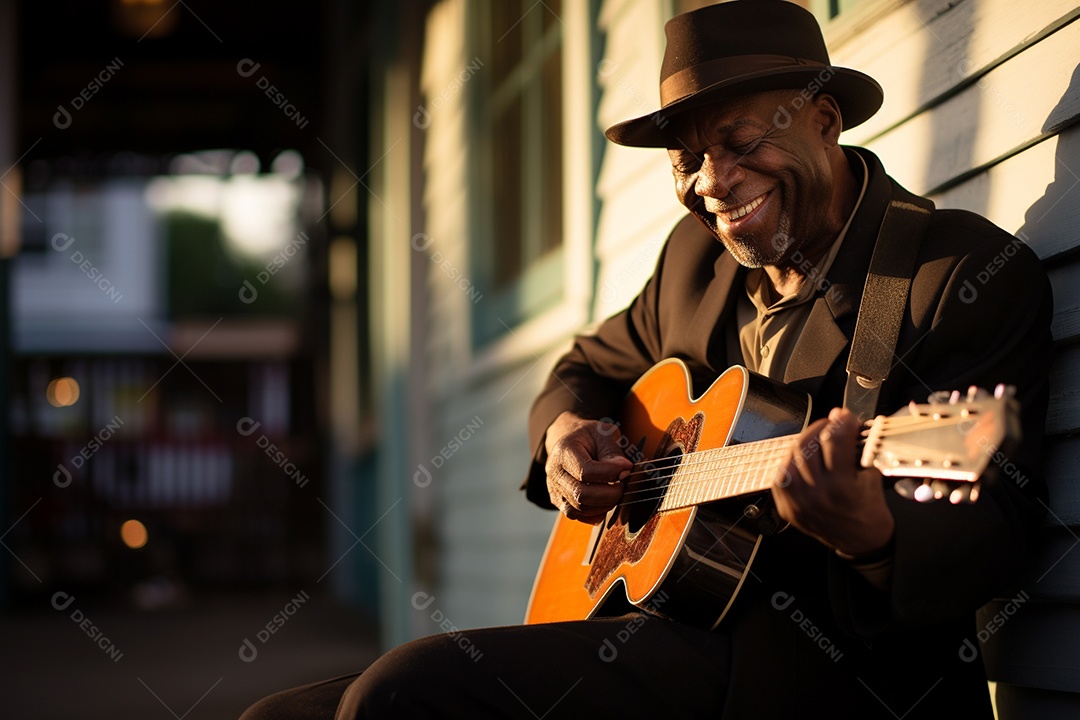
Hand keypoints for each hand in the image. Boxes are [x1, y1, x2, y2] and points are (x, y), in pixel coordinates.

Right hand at [544, 412, 633, 523]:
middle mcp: (554, 472)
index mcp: (564, 451)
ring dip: (603, 505)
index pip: (586, 471)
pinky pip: (577, 516)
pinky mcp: (559, 500)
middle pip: (581, 494)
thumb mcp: (602, 433)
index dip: (610, 474)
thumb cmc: (589, 437)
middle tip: (624, 486)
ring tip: (615, 492)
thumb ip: (612, 451)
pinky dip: (594, 513)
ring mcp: (554, 488)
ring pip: (579, 508)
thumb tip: (624, 470)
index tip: (627, 469)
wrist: (570, 441)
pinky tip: (605, 502)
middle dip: (609, 494)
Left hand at [771, 407, 894, 556]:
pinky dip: (792, 462)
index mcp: (841, 488)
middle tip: (832, 424)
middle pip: (807, 445)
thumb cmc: (870, 510)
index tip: (846, 417)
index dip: (841, 422)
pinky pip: (781, 475)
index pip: (834, 440)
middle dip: (822, 428)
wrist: (861, 543)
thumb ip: (856, 449)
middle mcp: (815, 495)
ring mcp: (797, 503)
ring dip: (805, 443)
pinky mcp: (787, 508)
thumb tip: (841, 419)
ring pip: (790, 457)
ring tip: (818, 440)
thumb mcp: (872, 477)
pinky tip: (804, 459)